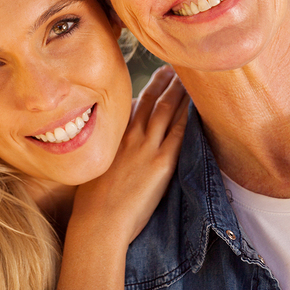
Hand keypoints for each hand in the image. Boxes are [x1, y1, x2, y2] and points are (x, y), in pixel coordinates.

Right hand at [71, 65, 188, 243]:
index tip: (157, 77)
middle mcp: (129, 137)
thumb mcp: (92, 170)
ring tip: (191, 78)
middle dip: (165, 82)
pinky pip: (180, 133)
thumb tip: (109, 152)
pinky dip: (189, 116)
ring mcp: (146, 148)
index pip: (133, 106)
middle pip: (151, 100)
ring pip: (166, 110)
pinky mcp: (162, 163)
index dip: (148, 89)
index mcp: (112, 138)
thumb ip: (104, 155)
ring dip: (179, 92)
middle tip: (176, 67)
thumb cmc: (91, 204)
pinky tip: (198, 106)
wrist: (98, 222)